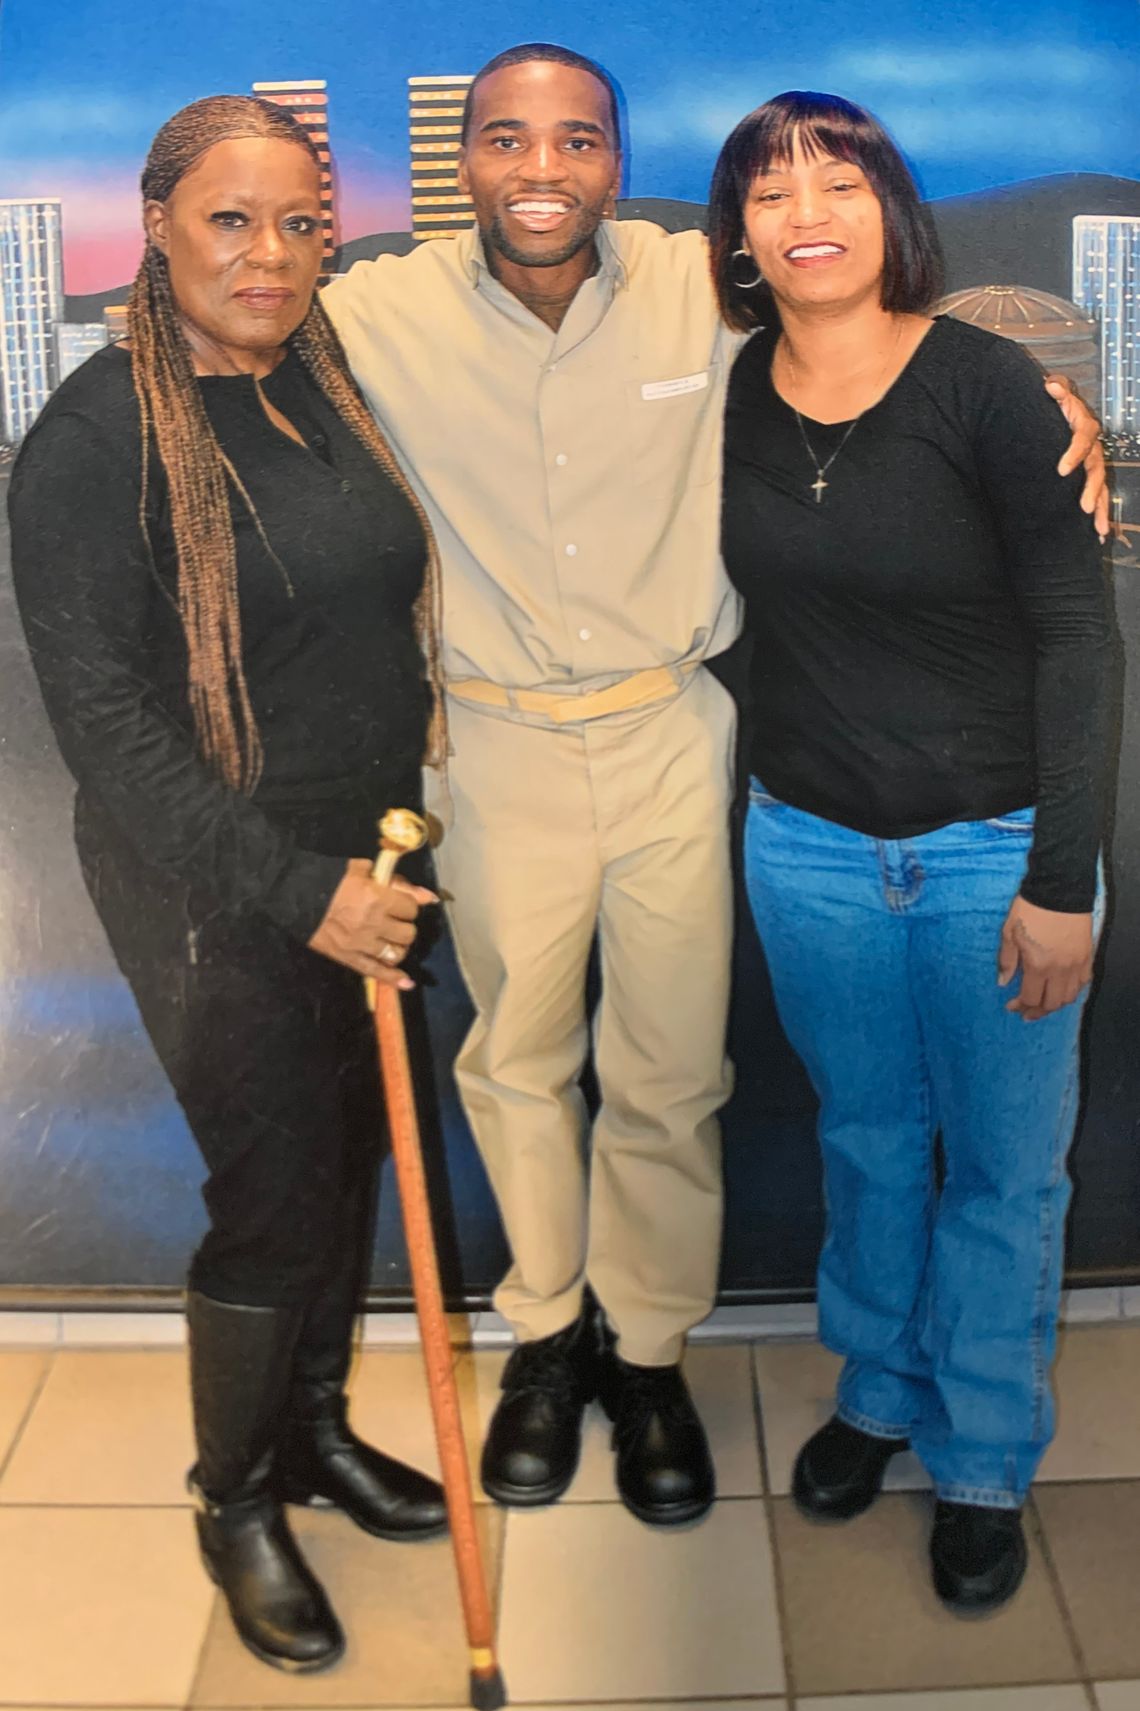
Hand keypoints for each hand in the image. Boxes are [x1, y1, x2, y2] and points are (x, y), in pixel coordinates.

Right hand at [308, 859, 437, 985]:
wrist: (294, 896)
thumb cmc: (328, 879)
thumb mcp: (361, 870)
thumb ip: (397, 882)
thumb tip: (428, 896)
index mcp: (377, 898)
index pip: (411, 908)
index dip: (408, 905)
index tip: (400, 903)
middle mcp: (374, 923)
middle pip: (408, 933)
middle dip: (405, 926)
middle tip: (395, 921)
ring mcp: (361, 944)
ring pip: (396, 953)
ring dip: (398, 947)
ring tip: (392, 941)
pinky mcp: (349, 958)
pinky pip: (376, 972)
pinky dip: (394, 979)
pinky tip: (407, 983)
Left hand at [997, 895, 1093, 1020]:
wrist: (1059, 889)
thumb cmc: (1029, 909)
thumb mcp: (1009, 933)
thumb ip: (1007, 961)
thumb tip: (1003, 983)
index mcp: (1038, 965)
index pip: (1031, 998)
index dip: (1020, 1006)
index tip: (1011, 1006)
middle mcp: (1060, 970)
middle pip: (1051, 1003)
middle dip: (1037, 1011)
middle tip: (1025, 1011)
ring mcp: (1076, 964)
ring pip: (1069, 997)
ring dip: (1055, 1004)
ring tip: (1043, 1003)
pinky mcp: (1087, 956)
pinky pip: (1083, 983)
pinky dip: (1072, 991)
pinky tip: (1061, 989)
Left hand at [1044, 373, 1108, 540]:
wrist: (1054, 414)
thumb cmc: (1054, 404)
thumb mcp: (1056, 391)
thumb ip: (1056, 388)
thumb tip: (1051, 386)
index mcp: (1084, 425)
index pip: (1084, 436)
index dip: (1076, 452)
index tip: (1062, 470)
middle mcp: (1093, 446)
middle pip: (1097, 467)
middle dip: (1092, 489)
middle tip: (1083, 508)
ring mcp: (1094, 462)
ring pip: (1101, 485)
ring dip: (1100, 508)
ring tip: (1098, 528)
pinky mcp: (1089, 476)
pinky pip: (1098, 495)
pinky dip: (1099, 514)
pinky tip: (1098, 534)